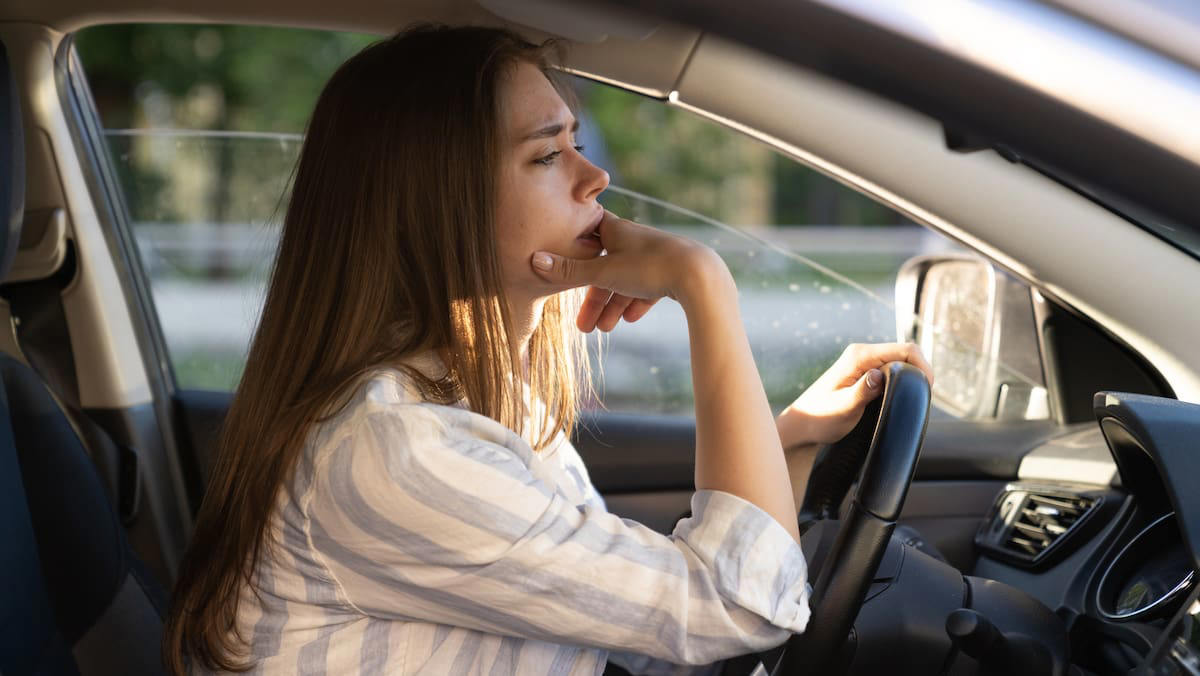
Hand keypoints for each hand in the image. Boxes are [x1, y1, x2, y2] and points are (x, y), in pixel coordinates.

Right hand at [530, 210, 725, 331]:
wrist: (700, 276)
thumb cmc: (649, 267)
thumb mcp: (603, 272)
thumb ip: (569, 271)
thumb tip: (534, 261)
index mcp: (615, 231)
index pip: (587, 237)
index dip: (573, 251)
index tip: (561, 264)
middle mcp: (634, 240)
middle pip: (605, 269)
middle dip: (594, 298)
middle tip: (583, 326)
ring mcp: (654, 255)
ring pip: (626, 282)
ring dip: (614, 306)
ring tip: (606, 330)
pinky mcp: (672, 272)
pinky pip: (648, 287)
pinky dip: (636, 302)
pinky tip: (631, 319)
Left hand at [776, 343, 933, 448]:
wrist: (803, 426)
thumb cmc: (820, 418)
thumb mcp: (843, 408)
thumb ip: (862, 391)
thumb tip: (879, 376)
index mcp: (859, 356)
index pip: (905, 349)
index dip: (923, 366)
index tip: (927, 389)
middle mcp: (863, 354)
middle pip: (906, 354)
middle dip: (919, 373)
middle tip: (921, 398)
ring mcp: (864, 363)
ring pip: (900, 363)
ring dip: (911, 378)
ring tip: (912, 400)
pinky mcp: (865, 374)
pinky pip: (891, 372)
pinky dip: (901, 383)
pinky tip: (900, 399)